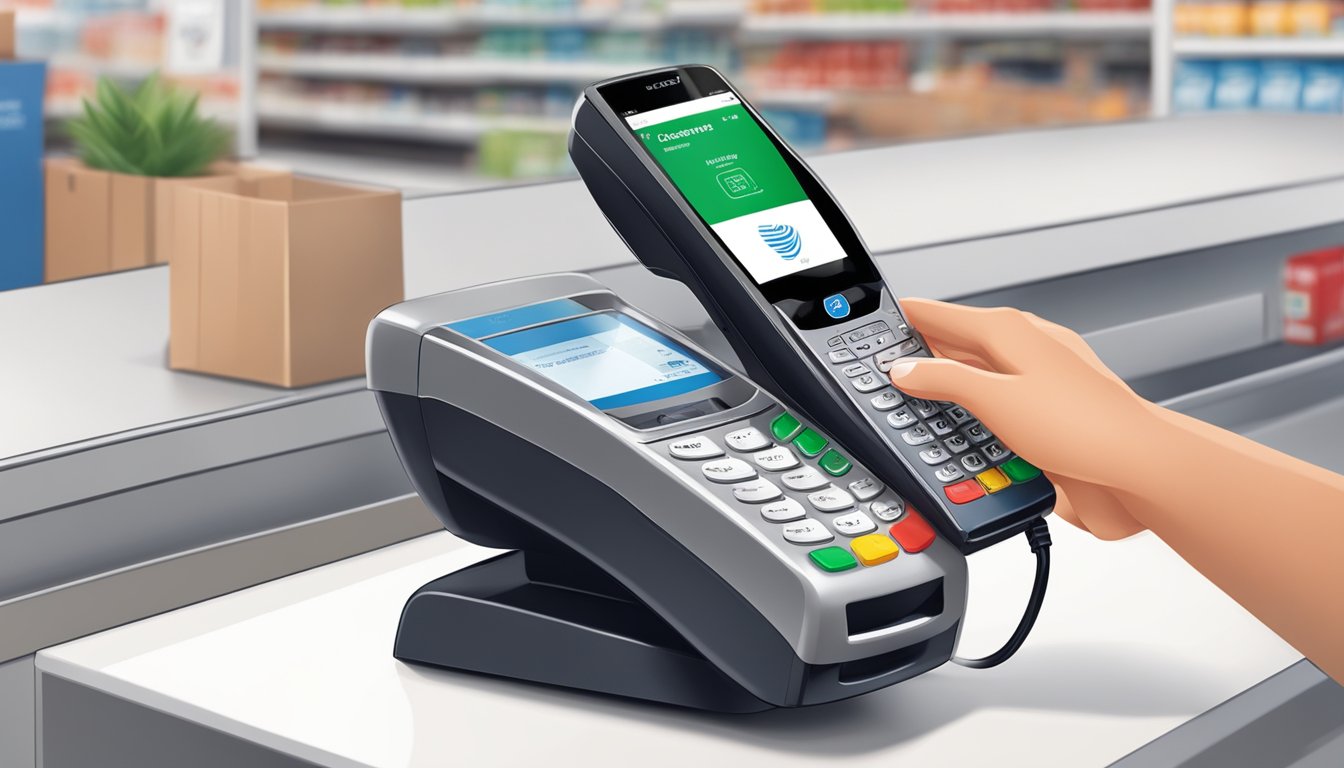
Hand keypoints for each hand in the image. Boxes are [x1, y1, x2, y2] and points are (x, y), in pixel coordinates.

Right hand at [887, 299, 1156, 539]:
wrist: (1140, 470)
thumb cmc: (1085, 427)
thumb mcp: (995, 400)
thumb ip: (943, 380)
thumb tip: (904, 368)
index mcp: (1008, 331)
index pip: (936, 314)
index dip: (899, 320)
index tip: (866, 327)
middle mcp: (1023, 351)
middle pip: (952, 348)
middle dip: (917, 362)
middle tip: (879, 377)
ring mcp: (1036, 385)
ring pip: (973, 384)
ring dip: (945, 401)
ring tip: (912, 414)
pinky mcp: (1047, 419)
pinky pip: (994, 415)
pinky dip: (973, 426)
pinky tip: (962, 444)